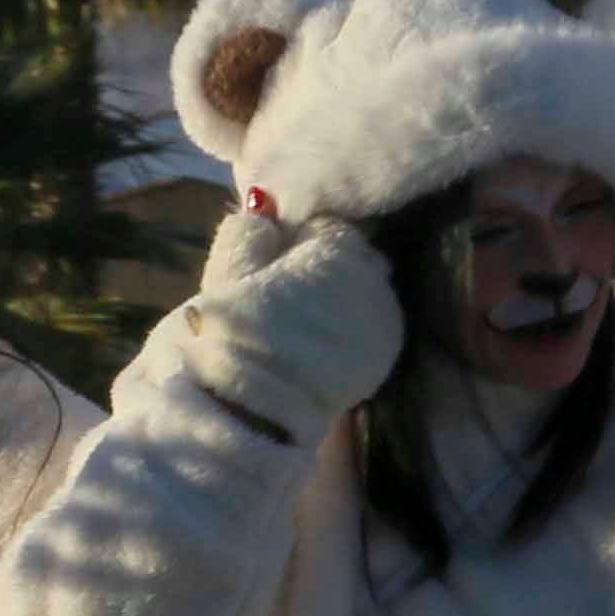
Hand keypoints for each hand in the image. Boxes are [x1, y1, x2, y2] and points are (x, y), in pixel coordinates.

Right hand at [187, 219, 406, 437]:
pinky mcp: (387, 352)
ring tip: (304, 321)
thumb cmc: (232, 339)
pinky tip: (323, 342)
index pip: (326, 225)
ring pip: (368, 287)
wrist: (257, 412)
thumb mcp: (227, 277)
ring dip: (343, 295)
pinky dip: (354, 324)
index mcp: (336, 250)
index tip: (276, 263)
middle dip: (328, 265)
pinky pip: (374, 322)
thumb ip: (249, 233)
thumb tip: (263, 203)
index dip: (299, 241)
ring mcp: (385, 317)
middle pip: (355, 255)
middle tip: (289, 294)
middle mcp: (373, 278)